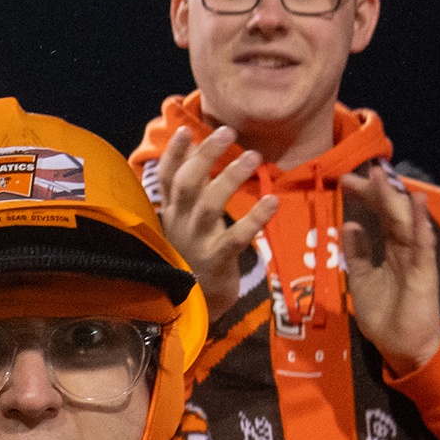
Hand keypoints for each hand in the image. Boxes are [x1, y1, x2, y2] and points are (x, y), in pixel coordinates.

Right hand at [150, 124, 274, 329]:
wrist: (192, 308)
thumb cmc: (192, 259)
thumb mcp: (183, 225)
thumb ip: (187, 194)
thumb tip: (193, 154)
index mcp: (170, 214)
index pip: (167, 179)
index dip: (174, 154)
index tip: (186, 130)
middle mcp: (179, 224)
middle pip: (187, 184)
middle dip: (205, 155)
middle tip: (227, 132)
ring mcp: (196, 243)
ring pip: (209, 205)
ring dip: (230, 177)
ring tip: (254, 156)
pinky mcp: (217, 261)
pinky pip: (236, 237)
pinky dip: (254, 219)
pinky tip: (273, 202)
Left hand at [338, 165, 439, 370]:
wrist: (403, 348)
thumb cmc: (384, 316)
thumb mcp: (361, 281)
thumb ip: (357, 255)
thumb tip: (350, 226)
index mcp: (390, 251)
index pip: (378, 216)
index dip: (364, 198)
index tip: (345, 182)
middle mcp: (404, 249)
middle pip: (391, 213)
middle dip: (375, 192)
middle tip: (357, 172)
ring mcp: (416, 259)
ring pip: (405, 223)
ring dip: (395, 199)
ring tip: (383, 176)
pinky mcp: (424, 272)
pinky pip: (422, 244)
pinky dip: (420, 223)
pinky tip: (417, 203)